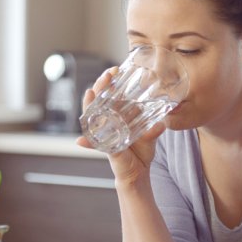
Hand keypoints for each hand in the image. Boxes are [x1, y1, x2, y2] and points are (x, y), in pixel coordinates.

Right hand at [78, 67, 165, 186]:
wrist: (139, 171)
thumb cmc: (142, 151)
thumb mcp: (150, 137)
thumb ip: (154, 130)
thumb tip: (161, 125)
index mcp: (117, 114)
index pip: (110, 93)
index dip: (110, 81)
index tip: (116, 69)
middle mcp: (107, 121)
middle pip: (99, 99)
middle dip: (101, 85)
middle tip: (108, 75)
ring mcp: (103, 133)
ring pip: (92, 115)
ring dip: (90, 104)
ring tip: (91, 92)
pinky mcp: (104, 148)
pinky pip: (93, 143)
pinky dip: (86, 142)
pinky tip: (81, 140)